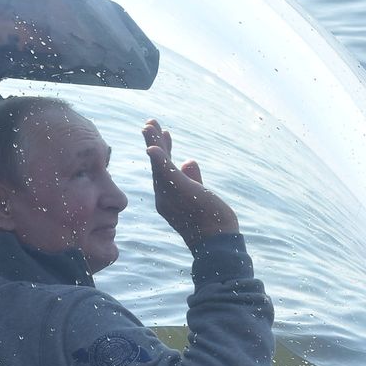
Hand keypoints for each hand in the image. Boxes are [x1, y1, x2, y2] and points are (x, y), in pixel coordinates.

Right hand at [144, 119, 237, 246]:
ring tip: (149, 125)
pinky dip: (159, 158)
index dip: (163, 151)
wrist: (216, 242)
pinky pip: (165, 172)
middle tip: (150, 123)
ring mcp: (169, 194)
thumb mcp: (200, 196)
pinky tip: (153, 147)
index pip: (164, 170)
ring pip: (158, 164)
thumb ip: (193, 179)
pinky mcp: (179, 191)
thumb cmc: (212, 223)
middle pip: (156, 165)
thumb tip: (189, 160)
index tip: (165, 134)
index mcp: (168, 198)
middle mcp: (164, 197)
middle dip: (153, 142)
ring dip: (153, 143)